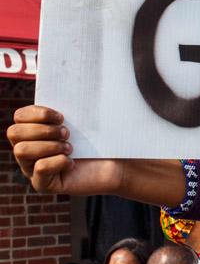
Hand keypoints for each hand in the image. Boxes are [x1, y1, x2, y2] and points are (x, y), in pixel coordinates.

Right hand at [8, 105, 124, 194]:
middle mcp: (30, 148)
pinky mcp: (44, 184)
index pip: (19, 116)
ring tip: (70, 148)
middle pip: (14, 133)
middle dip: (42, 130)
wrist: (120, 164)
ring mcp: (33, 168)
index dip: (37, 113)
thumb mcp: (87, 117)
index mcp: (36, 129)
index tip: (62, 117)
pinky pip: (39, 169)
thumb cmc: (104, 139)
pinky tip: (72, 162)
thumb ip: (74, 102)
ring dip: (49, 146)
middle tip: (67, 133)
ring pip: (21, 151)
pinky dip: (57, 162)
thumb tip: (68, 78)